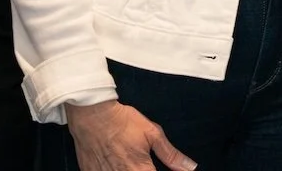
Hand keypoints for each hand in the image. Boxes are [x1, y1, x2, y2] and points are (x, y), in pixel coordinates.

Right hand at [65, 99, 195, 170]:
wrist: (91, 115)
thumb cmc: (122, 122)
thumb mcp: (152, 134)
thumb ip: (170, 154)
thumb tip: (190, 168)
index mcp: (140, 170)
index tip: (160, 167)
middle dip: (145, 170)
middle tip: (142, 161)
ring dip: (130, 169)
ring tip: (128, 158)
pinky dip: (112, 170)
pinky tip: (114, 162)